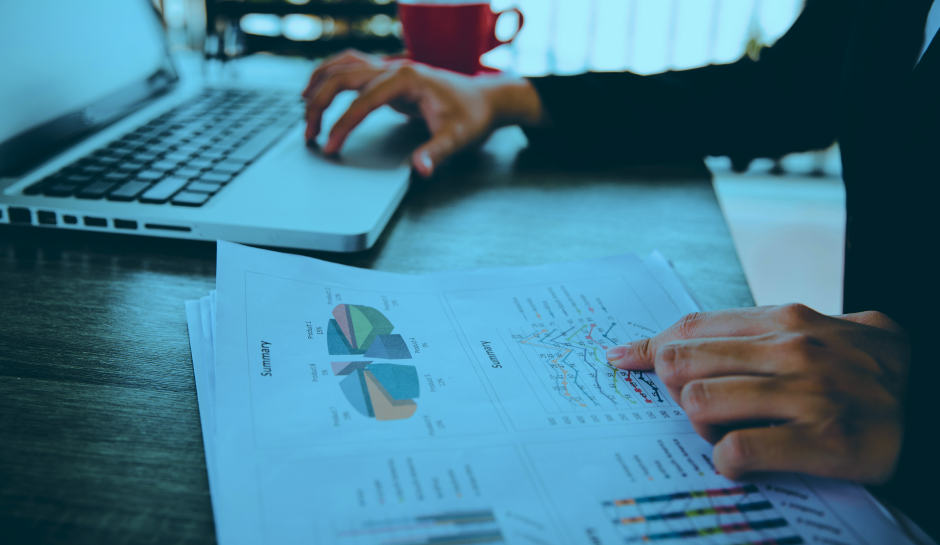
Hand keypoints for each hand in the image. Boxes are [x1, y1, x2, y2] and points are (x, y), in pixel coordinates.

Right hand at [302, 49, 544, 176]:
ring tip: (304, 112)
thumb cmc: (471, 116)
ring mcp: (390, 67)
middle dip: (320, 105)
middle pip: (343, 77)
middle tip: (309, 135)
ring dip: (319, 86)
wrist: (484, 99)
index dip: (343, 126)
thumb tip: (420, 169)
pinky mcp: (387, 74)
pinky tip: (317, 91)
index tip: (330, 148)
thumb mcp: (457, 137)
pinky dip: (329, 76)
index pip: (363, 102)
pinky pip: (350, 67)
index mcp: (406, 79)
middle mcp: (394, 67)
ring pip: (342, 66)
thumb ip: (436, 153)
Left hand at [606, 304, 909, 483]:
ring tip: (726, 435)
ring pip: (700, 405)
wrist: (939, 407)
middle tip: (692, 409)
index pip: (693, 326)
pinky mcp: (825, 442)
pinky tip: (742, 462)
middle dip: (673, 391)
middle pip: (684, 364)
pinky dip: (726, 461)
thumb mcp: (821, 331)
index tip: (622, 359)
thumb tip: (680, 338)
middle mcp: (794, 350)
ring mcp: (809, 394)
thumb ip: (760, 330)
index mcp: (786, 319)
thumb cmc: (869, 372)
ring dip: (701, 428)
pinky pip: (738, 452)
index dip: (650, 346)